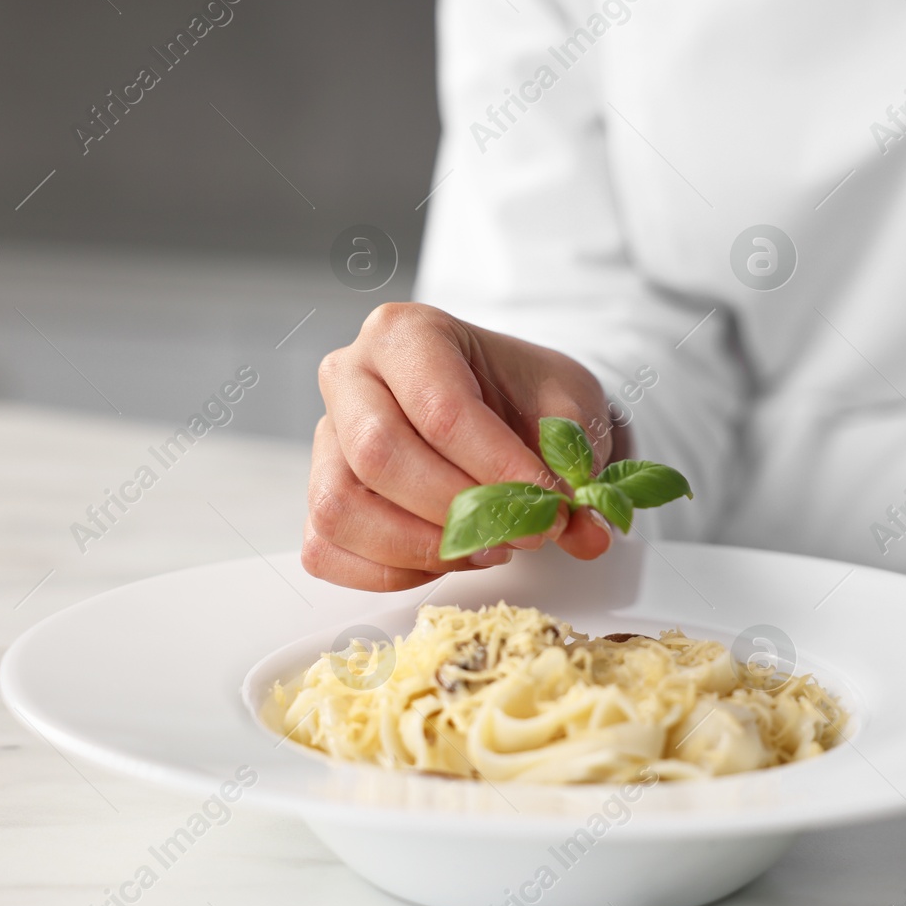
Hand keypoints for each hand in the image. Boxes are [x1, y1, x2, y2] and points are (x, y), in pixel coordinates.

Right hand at [304, 303, 619, 589]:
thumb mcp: (567, 408)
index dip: (496, 467)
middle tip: (522, 534)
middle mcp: (351, 376)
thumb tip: (586, 529)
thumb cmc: (522, 394)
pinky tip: (445, 561)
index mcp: (406, 333)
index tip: (548, 503)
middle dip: (457, 510)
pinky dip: (387, 572)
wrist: (502, 402)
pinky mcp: (318, 495)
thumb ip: (574, 461)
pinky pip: (327, 550)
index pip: (440, 407)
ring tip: (488, 549)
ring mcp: (325, 439)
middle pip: (379, 455)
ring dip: (421, 548)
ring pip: (341, 508)